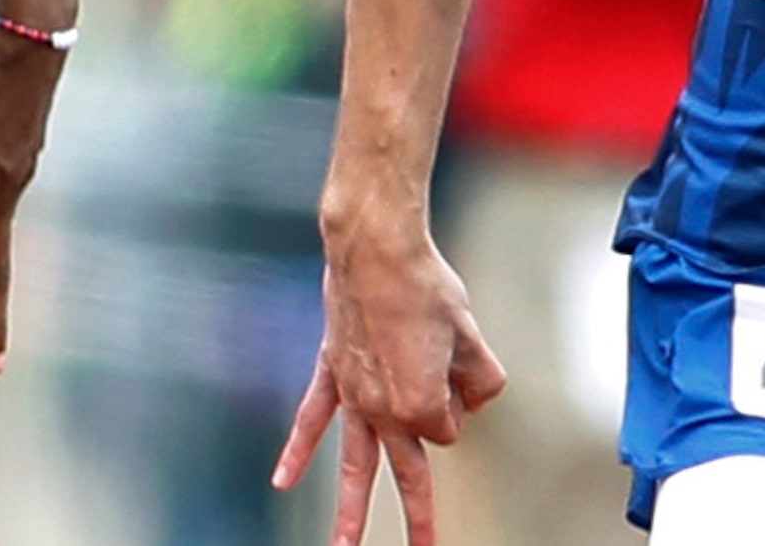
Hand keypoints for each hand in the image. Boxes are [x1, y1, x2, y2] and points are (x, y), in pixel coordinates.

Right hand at [271, 229, 505, 545]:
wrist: (374, 247)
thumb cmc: (428, 286)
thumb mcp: (473, 334)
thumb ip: (482, 378)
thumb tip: (471, 398)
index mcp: (424, 406)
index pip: (450, 427)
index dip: (457, 397)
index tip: (452, 361)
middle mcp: (385, 411)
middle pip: (409, 475)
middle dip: (420, 520)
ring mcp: (353, 396)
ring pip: (353, 465)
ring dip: (350, 511)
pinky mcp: (331, 371)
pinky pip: (312, 418)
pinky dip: (297, 449)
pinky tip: (282, 481)